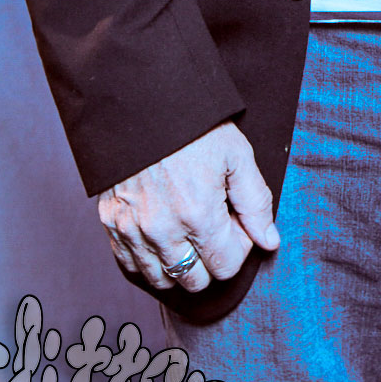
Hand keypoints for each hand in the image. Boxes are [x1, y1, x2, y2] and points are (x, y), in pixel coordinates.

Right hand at [97, 122, 279, 292]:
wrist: (142, 101)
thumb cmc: (193, 127)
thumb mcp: (237, 156)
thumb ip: (256, 203)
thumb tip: (270, 241)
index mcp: (198, 214)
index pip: (226, 266)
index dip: (238, 246)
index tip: (235, 221)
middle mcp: (162, 230)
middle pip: (195, 280)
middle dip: (211, 259)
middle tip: (214, 224)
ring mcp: (132, 229)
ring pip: (162, 279)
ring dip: (181, 263)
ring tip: (188, 229)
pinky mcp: (111, 223)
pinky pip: (131, 265)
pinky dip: (149, 259)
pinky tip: (163, 234)